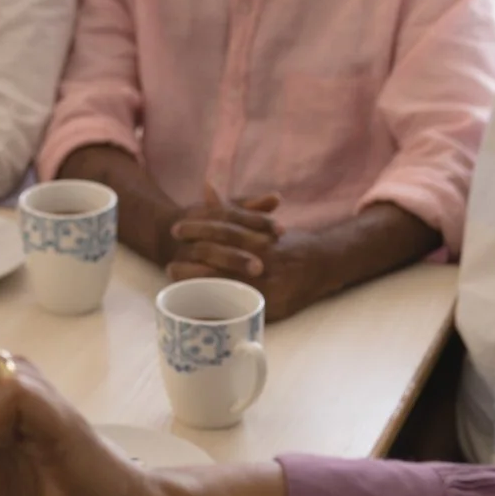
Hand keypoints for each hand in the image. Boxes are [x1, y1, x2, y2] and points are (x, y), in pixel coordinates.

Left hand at [169, 190, 328, 320]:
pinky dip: (219, 307)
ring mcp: (269, 283)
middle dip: (193, 261)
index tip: (176, 229)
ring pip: (229, 285)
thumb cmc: (285, 243)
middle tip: (170, 265)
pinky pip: (241, 308)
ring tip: (177, 283)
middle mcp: (264, 259)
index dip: (198, 228)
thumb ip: (231, 208)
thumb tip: (206, 187)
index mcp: (260, 236)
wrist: (324, 264)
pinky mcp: (273, 305)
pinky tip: (199, 307)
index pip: (225, 228)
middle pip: (223, 257)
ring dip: (200, 285)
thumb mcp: (260, 223)